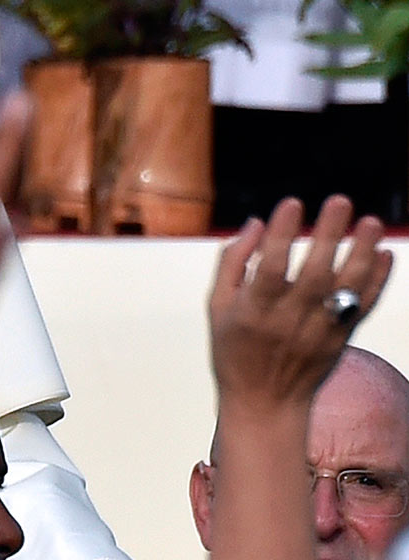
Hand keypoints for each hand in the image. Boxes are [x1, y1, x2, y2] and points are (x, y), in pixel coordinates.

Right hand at [210, 195, 392, 416]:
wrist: (265, 403)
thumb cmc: (234, 349)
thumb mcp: (217, 307)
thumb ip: (232, 263)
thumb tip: (256, 222)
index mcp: (254, 312)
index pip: (269, 268)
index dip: (280, 236)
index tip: (291, 203)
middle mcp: (289, 321)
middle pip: (315, 274)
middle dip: (328, 236)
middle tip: (340, 201)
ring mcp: (319, 331)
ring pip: (346, 289)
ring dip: (362, 253)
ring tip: (372, 222)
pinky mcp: (340, 339)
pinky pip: (364, 307)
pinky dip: (378, 281)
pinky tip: (385, 253)